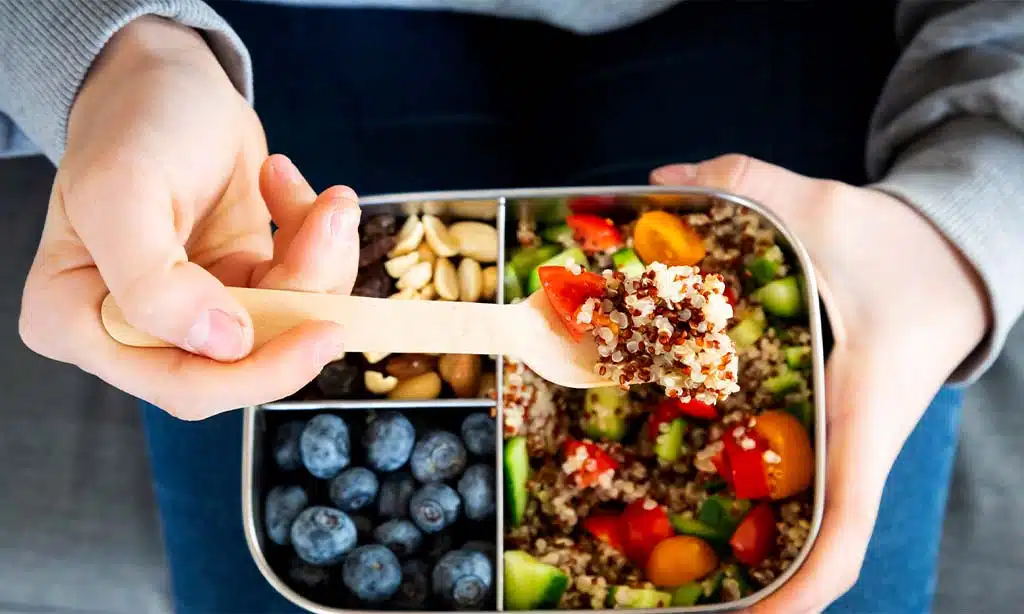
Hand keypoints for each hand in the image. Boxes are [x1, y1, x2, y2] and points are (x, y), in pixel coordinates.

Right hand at [19, 16, 361, 418]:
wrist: (168, 78)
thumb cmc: (133, 124)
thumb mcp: (124, 192)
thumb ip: (155, 285)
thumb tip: (225, 344)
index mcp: (80, 323)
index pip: (180, 384)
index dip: (259, 372)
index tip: (321, 326)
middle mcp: (136, 330)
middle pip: (248, 361)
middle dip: (305, 297)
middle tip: (333, 226)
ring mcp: (196, 310)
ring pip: (288, 323)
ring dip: (322, 259)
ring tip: (326, 198)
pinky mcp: (242, 285)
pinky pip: (301, 287)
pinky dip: (317, 239)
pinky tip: (286, 184)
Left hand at [651, 155, 988, 612]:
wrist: (951, 260)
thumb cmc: (901, 248)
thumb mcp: (826, 207)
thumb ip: (746, 182)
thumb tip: (661, 181)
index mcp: (866, 411)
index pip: (850, 518)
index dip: (809, 582)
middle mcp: (852, 444)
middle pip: (810, 540)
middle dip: (755, 583)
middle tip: (670, 598)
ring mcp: (839, 443)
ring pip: (796, 517)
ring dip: (744, 549)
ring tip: (661, 567)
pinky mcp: (824, 428)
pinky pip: (785, 477)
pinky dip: (743, 495)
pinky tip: (673, 481)